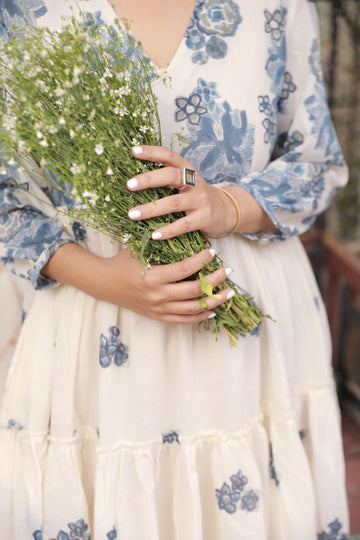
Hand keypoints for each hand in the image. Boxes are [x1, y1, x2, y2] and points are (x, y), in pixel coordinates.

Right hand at [42, 243, 234, 323]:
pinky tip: (212, 310)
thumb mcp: (139, 249)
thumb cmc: (122, 262)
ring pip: (193, 309)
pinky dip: (199, 316)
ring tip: (228, 293)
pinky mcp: (158, 316)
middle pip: (195, 290)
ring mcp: (159, 308)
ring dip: (214, 301)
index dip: (202, 260)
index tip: (213, 252)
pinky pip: (183, 320)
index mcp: (153, 276)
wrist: (104, 284)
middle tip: (228, 270)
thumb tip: (182, 228)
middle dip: (215, 280)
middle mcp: (158, 295)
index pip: (186, 269)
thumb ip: (159, 243)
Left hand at [126, 145, 238, 238]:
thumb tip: (134, 179)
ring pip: (173, 203)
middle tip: (129, 185)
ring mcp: (200, 200)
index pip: (169, 156)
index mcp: (188, 170)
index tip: (133, 151)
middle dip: (149, 179)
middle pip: (171, 176)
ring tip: (132, 214)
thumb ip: (167, 178)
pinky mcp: (204, 219)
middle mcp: (195, 182)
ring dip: (151, 209)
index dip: (152, 152)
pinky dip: (168, 230)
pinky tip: (154, 235)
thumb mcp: (186, 182)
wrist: (227, 211)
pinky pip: (183, 225)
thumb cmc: (198, 197)